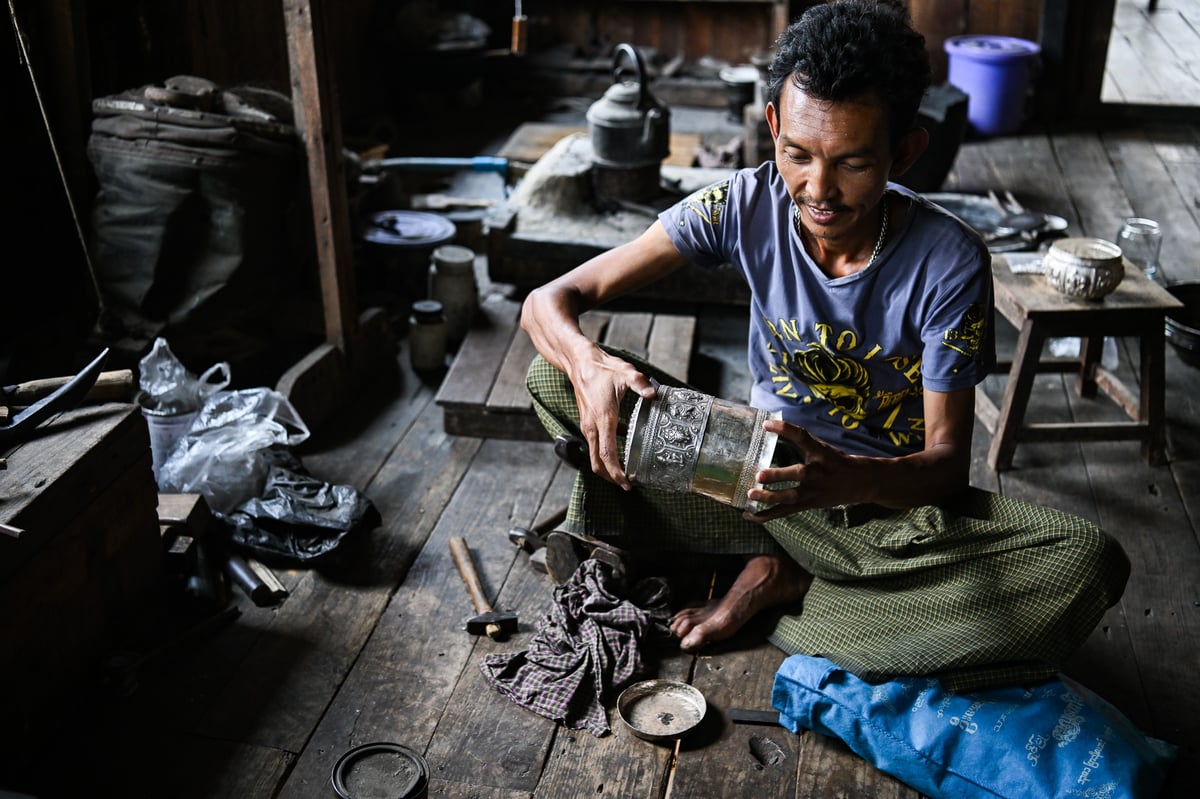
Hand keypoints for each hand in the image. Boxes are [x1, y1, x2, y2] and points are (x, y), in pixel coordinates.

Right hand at [570, 351, 656, 488]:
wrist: (580, 362)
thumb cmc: (603, 369)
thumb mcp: (626, 373)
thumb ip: (641, 384)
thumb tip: (653, 394)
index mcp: (602, 419)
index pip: (607, 454)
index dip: (616, 472)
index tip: (626, 483)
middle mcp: (592, 426)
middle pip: (597, 462)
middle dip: (611, 477)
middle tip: (628, 485)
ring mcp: (587, 425)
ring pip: (594, 455)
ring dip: (608, 467)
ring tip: (625, 473)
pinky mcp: (587, 422)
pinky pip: (595, 445)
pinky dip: (605, 454)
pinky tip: (622, 451)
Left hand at [743, 419, 863, 520]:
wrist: (859, 483)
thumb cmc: (834, 461)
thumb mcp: (822, 447)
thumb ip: (800, 440)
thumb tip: (771, 426)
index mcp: (820, 452)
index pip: (802, 437)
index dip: (785, 429)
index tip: (766, 425)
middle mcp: (817, 472)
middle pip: (798, 474)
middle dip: (778, 475)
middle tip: (759, 475)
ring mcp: (812, 491)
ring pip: (790, 497)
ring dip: (770, 497)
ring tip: (750, 494)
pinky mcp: (807, 504)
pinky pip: (784, 512)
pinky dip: (766, 515)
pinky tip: (748, 515)